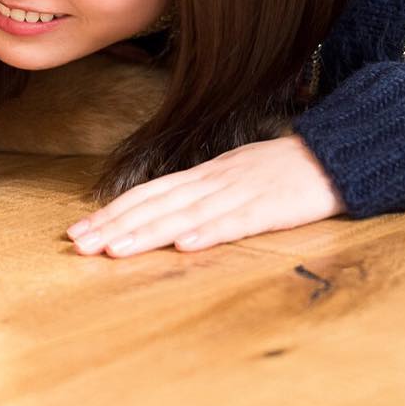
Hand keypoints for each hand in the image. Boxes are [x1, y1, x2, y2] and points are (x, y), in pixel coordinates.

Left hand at [66, 135, 344, 256]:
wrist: (328, 155)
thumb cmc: (274, 171)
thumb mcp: (226, 179)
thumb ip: (193, 195)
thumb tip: (155, 214)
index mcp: (198, 177)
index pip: (144, 195)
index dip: (110, 213)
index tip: (76, 231)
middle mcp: (209, 183)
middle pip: (153, 205)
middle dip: (113, 226)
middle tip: (77, 244)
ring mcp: (237, 194)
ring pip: (184, 215)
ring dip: (147, 233)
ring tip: (114, 250)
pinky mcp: (268, 209)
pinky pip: (234, 223)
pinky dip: (207, 233)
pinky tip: (183, 246)